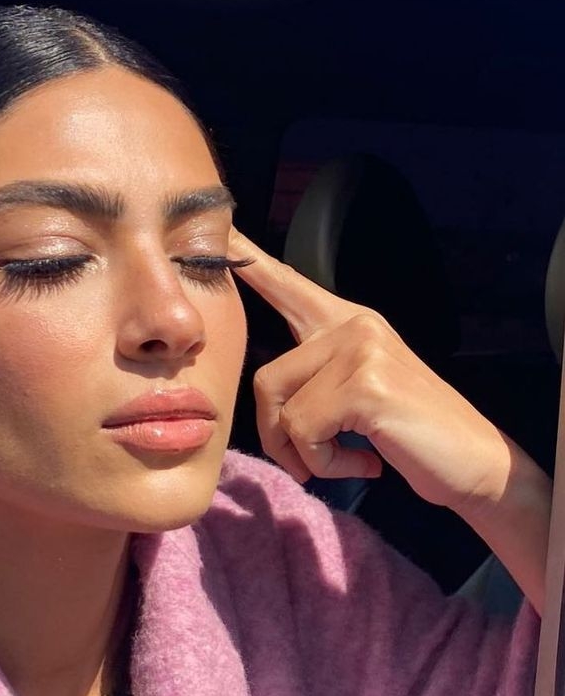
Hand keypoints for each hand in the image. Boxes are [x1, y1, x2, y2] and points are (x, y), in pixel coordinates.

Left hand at [228, 229, 511, 517]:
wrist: (473, 461)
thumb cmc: (411, 435)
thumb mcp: (356, 397)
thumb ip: (315, 380)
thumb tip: (266, 400)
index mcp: (348, 323)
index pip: (289, 286)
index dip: (250, 262)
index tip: (222, 232)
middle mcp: (353, 325)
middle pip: (265, 380)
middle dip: (277, 436)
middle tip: (308, 463)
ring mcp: (361, 349)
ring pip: (283, 411)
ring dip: (305, 454)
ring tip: (344, 459)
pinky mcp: (366, 384)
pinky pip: (306, 433)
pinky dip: (325, 463)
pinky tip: (365, 463)